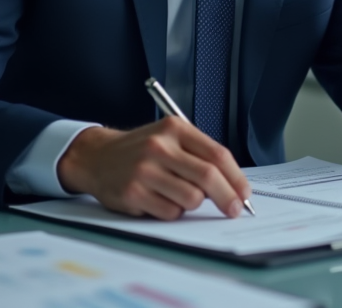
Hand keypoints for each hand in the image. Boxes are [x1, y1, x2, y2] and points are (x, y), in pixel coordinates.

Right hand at [56, 118, 250, 219]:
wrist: (97, 157)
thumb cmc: (141, 149)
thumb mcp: (169, 137)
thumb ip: (199, 155)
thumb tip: (233, 185)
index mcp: (174, 129)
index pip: (217, 154)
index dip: (236, 177)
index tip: (244, 193)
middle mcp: (159, 147)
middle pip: (208, 177)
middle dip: (227, 197)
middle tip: (233, 208)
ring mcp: (144, 170)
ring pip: (191, 198)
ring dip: (192, 203)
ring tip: (178, 194)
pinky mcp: (132, 193)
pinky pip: (170, 212)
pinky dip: (172, 211)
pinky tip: (158, 199)